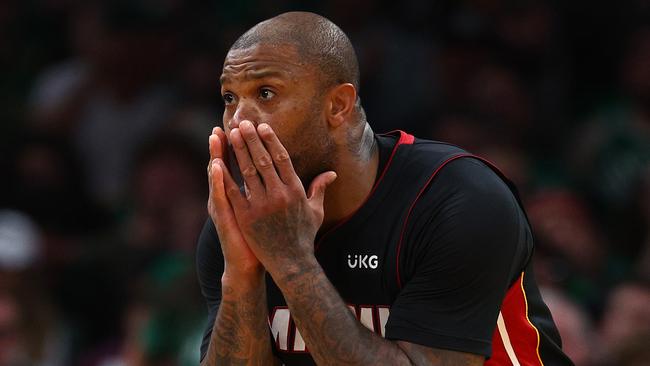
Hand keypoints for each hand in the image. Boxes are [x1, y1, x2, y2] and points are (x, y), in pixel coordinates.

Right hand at [207, 126, 261, 278]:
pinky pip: (220, 197)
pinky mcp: (225, 218)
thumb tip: (282, 179)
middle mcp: (229, 198)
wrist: (247, 265)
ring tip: (215, 136)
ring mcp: (225, 207)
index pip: (240, 165)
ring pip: (219, 176)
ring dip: (217, 155)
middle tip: (225, 123)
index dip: (240, 147)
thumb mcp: (264, 213)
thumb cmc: (259, 240)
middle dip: (226, 144)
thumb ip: (273, 193)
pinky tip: (216, 166)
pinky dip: (217, 181)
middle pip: (226, 165)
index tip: (243, 127)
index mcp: (241, 194)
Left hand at [219, 121, 336, 276]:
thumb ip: (319, 188)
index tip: (262, 127)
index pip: (282, 158)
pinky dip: (225, 176)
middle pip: (263, 160)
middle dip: (252, 139)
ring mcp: (262, 205)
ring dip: (239, 150)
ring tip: (231, 134)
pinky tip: (217, 161)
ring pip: (248, 171)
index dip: (271, 141)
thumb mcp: (315, 211)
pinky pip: (234, 191)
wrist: (291, 263)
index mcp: (295, 190)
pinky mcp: (246, 216)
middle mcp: (279, 194)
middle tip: (242, 123)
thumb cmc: (304, 237)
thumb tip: (331, 173)